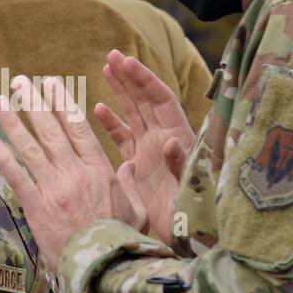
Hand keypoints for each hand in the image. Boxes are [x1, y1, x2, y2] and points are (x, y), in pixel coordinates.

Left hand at [0, 75, 140, 273]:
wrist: (104, 269)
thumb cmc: (122, 241)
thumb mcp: (137, 210)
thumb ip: (130, 184)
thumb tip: (128, 165)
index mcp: (100, 169)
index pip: (78, 127)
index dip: (62, 101)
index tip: (52, 83)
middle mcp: (75, 173)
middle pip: (50, 129)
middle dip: (33, 102)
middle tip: (19, 81)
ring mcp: (54, 189)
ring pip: (30, 147)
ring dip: (12, 121)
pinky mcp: (37, 208)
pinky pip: (17, 178)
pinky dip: (3, 158)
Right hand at [96, 50, 195, 244]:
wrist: (188, 237)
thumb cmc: (195, 212)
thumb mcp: (190, 188)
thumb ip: (180, 164)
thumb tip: (171, 142)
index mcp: (178, 137)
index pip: (160, 99)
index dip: (144, 79)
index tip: (126, 61)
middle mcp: (164, 138)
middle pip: (145, 100)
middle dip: (130, 77)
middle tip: (111, 55)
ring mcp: (150, 151)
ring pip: (133, 114)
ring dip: (121, 92)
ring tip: (106, 69)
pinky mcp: (138, 166)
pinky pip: (123, 138)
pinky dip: (111, 123)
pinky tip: (97, 109)